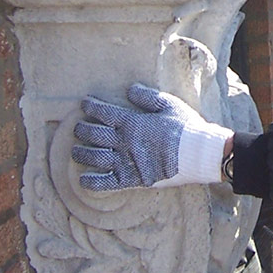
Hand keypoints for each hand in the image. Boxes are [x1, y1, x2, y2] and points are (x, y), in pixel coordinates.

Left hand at [72, 83, 232, 191]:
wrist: (198, 153)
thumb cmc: (185, 127)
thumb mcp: (169, 104)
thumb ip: (147, 97)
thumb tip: (129, 89)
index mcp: (132, 122)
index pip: (104, 112)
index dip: (91, 107)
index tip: (84, 104)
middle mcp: (124, 141)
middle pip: (93, 134)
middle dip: (81, 129)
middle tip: (78, 128)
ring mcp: (125, 161)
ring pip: (94, 157)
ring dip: (81, 153)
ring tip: (75, 151)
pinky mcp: (130, 179)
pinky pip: (105, 183)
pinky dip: (91, 182)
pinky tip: (83, 179)